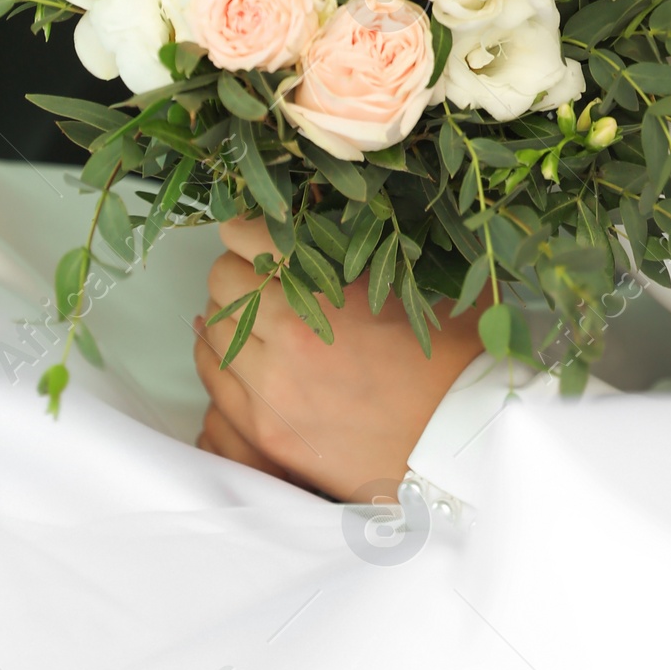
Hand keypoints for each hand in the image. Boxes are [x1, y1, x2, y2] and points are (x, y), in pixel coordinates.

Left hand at [194, 216, 487, 499]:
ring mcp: (270, 396)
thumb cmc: (452, 364)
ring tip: (252, 318)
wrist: (461, 449)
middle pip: (221, 285)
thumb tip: (340, 221)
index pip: (246, 239)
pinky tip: (242, 359)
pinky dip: (223, 366)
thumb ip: (369, 255)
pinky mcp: (267, 438)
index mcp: (321, 298)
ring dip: (227, 320)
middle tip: (263, 276)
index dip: (249, 228)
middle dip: (239, 272)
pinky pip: (215, 390)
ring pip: (209, 337)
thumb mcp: (419, 289)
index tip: (258, 231)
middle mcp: (285, 344)